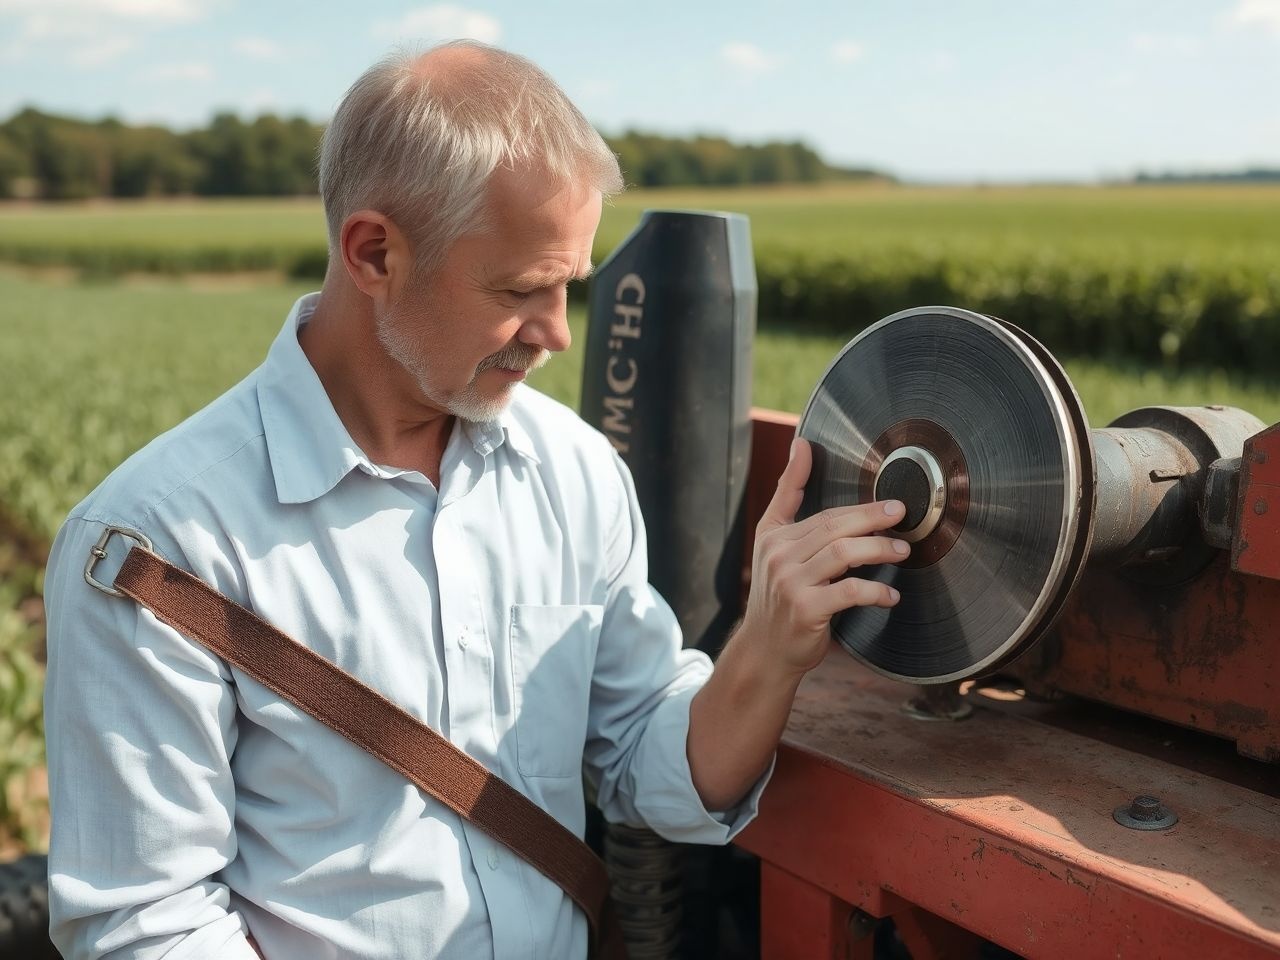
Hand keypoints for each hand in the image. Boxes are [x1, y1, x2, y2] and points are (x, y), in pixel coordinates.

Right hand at [739, 436, 908, 675]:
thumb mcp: (772, 541)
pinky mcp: (805, 610)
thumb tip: (801, 444)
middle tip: (902, 516)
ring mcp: (790, 583)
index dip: (857, 505)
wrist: (764, 649)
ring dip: (878, 550)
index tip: (887, 496)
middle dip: (874, 520)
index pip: (823, 515)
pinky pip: (848, 592)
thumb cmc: (778, 594)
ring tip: (902, 550)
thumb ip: (788, 494)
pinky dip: (875, 592)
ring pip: (843, 554)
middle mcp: (779, 557)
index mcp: (774, 538)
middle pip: (835, 529)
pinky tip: (890, 595)